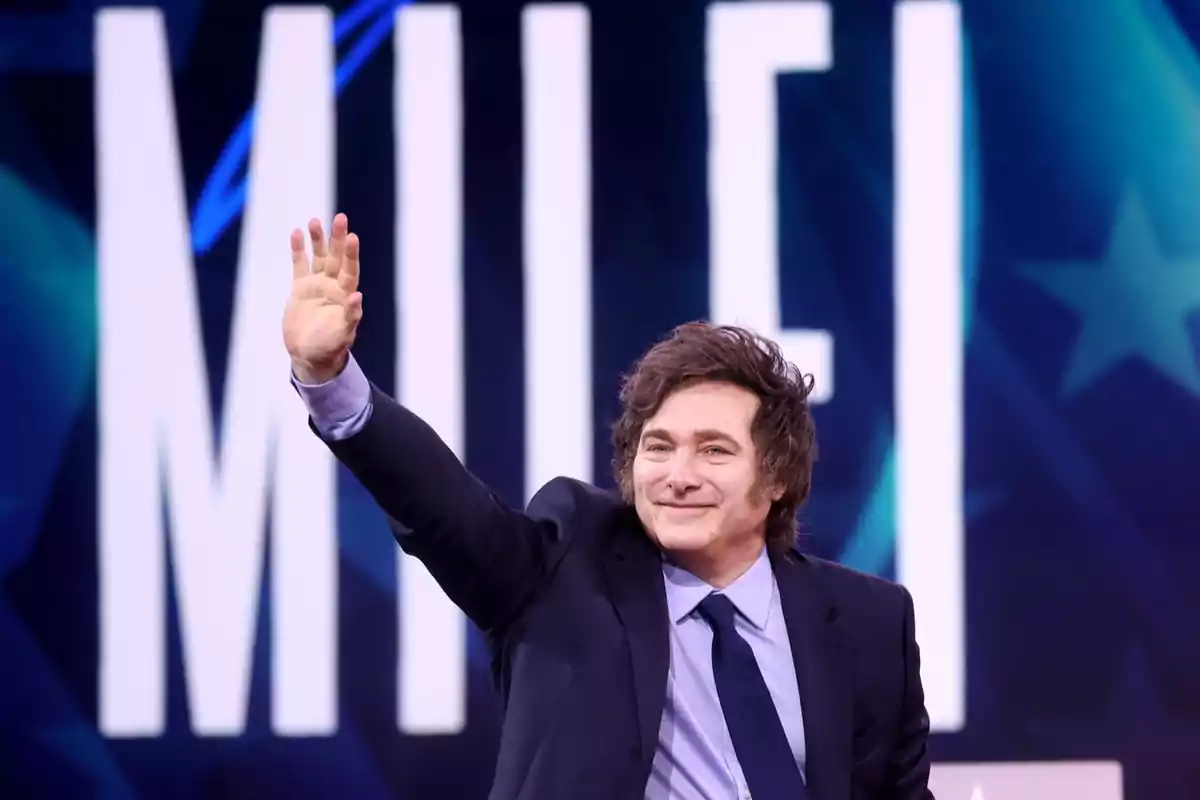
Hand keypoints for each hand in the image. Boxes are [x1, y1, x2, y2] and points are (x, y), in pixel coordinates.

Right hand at [283, 213, 362, 383]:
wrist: (309, 356)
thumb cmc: (330, 347)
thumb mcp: (342, 334)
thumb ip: (350, 316)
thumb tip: (357, 296)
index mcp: (345, 295)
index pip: (350, 270)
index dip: (350, 254)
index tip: (351, 237)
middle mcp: (333, 286)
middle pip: (337, 258)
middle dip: (338, 239)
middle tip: (340, 218)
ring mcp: (317, 285)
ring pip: (319, 257)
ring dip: (318, 240)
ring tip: (314, 221)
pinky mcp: (300, 288)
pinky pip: (300, 265)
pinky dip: (298, 250)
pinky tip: (297, 233)